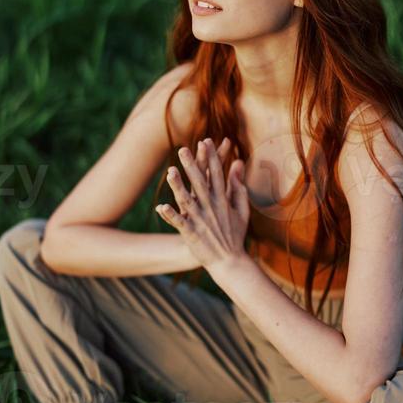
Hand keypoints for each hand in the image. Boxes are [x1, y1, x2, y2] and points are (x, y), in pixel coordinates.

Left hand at [155, 137, 249, 272]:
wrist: (230, 262)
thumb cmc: (235, 234)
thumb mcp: (241, 208)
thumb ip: (238, 185)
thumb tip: (238, 163)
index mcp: (222, 200)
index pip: (216, 175)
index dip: (211, 158)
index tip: (206, 141)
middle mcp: (211, 208)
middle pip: (200, 183)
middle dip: (192, 166)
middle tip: (182, 149)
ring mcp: (201, 221)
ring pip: (187, 201)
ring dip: (178, 187)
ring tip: (170, 172)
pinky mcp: (192, 234)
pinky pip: (179, 223)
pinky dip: (170, 215)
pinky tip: (160, 207)